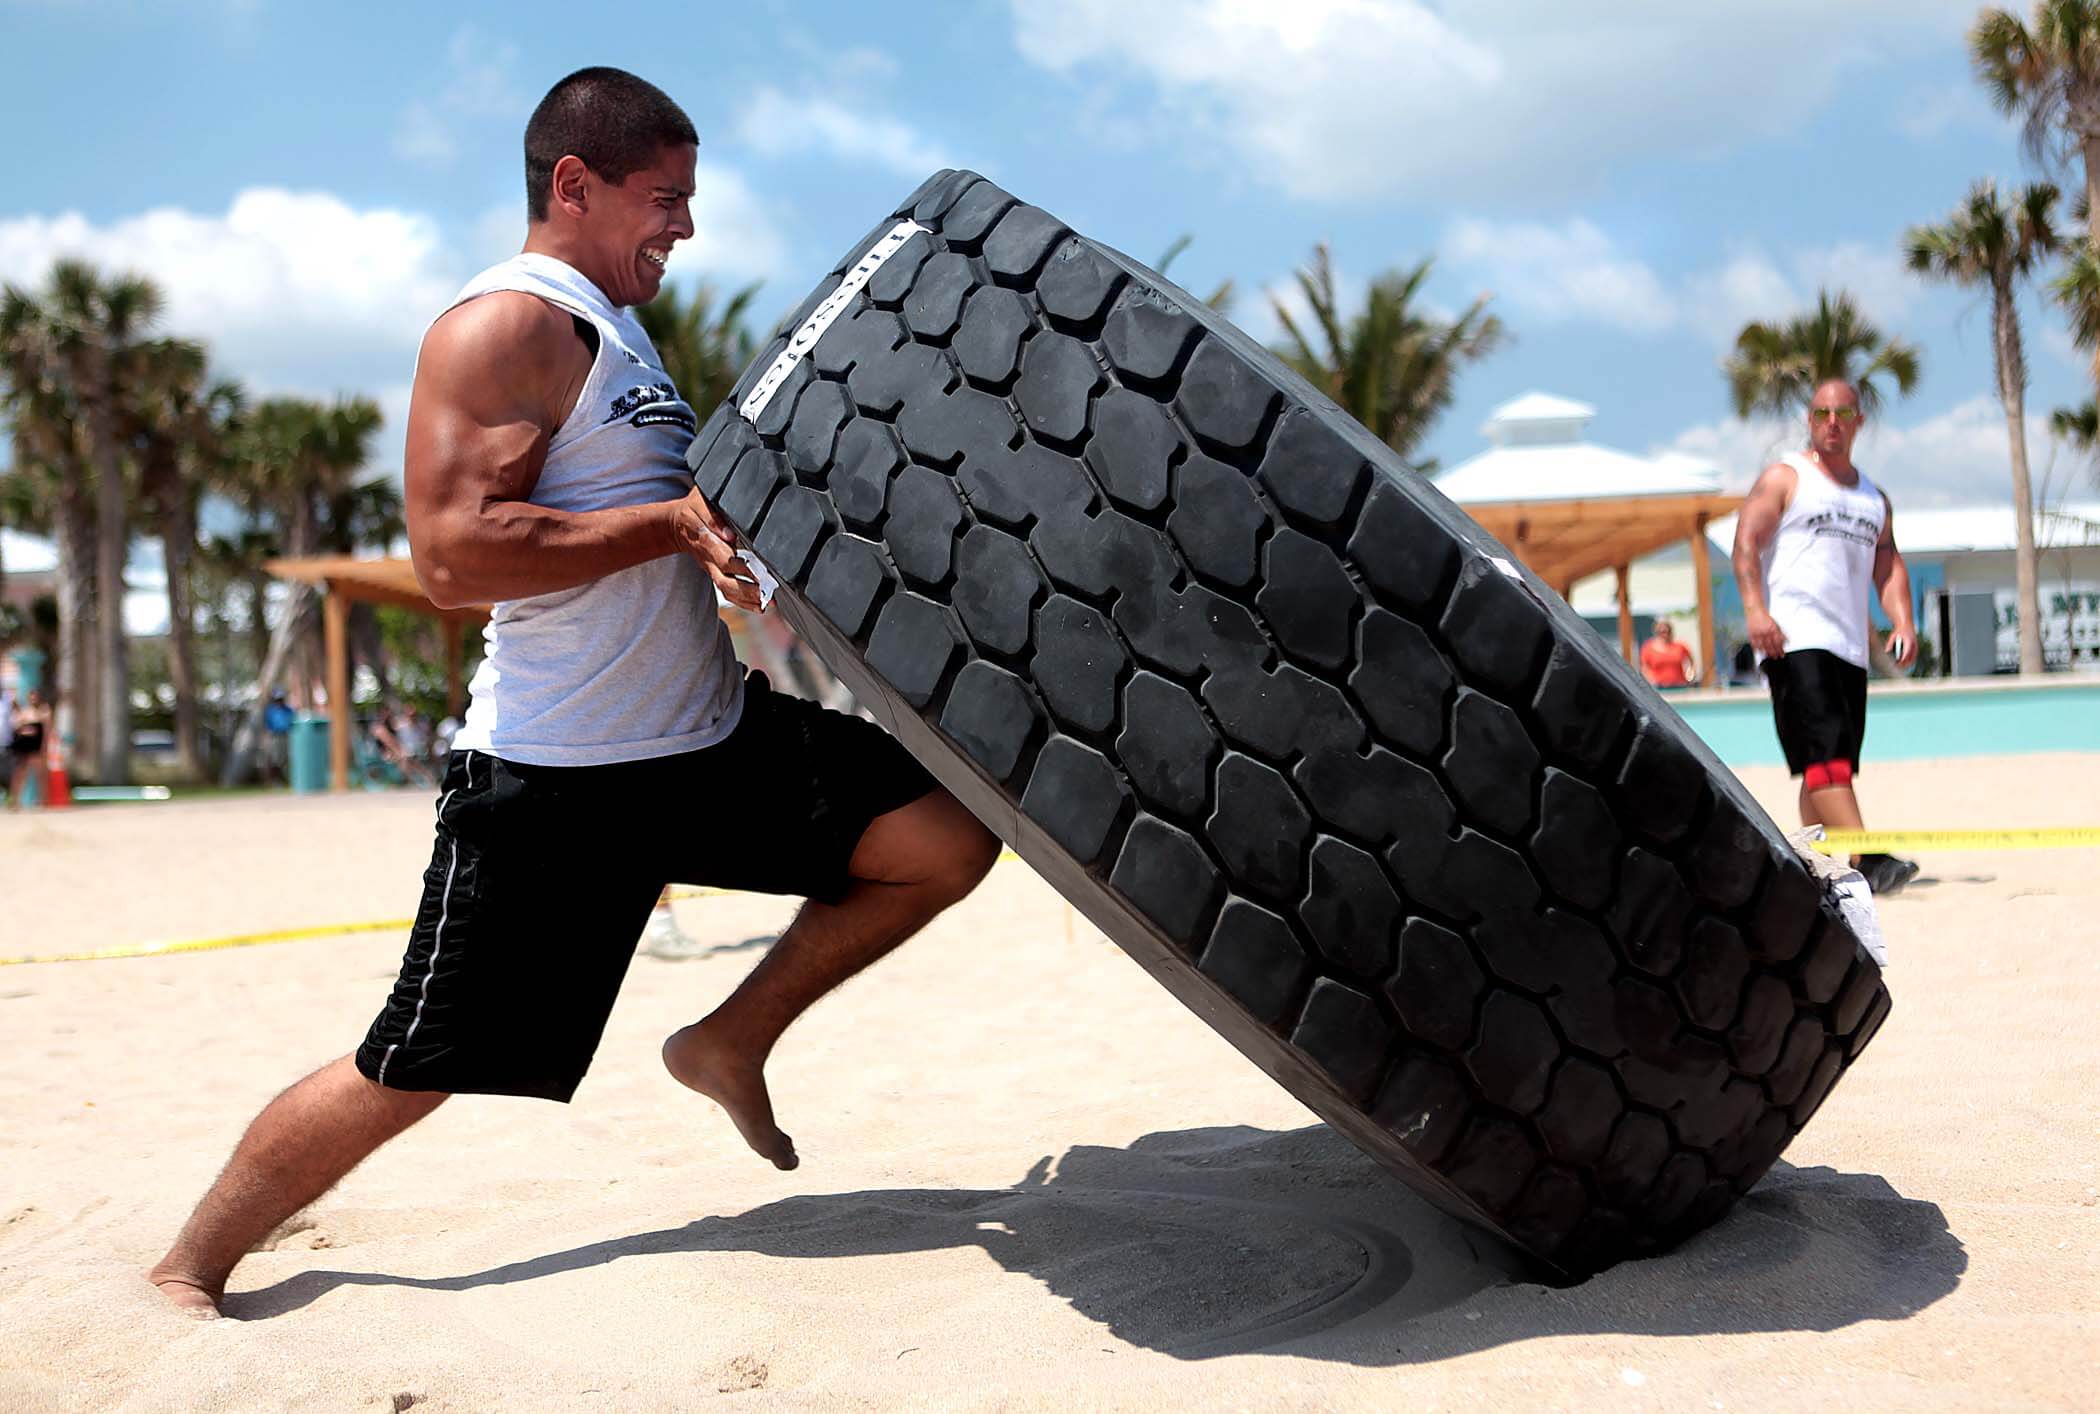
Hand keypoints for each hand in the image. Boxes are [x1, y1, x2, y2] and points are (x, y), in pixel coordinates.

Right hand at [668, 488, 763, 611]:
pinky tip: (760, 606)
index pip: (723, 556)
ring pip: (726, 590)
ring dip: (747, 599)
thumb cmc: (693, 509)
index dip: (741, 566)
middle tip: (769, 592)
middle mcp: (708, 559)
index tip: (759, 571)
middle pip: (726, 580)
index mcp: (705, 539)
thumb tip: (730, 535)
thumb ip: (714, 517)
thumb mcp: (700, 501)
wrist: (676, 524)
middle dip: (747, 589)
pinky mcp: (714, 574)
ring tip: (768, 603)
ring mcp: (710, 569)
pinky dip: (743, 602)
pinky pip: (727, 592)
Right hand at [1745, 607, 1785, 658]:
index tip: (1782, 654)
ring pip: (1762, 646)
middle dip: (1774, 653)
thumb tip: (1785, 640)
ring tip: (1768, 656)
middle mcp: (1765, 632)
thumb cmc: (1764, 617)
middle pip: (1771, 646)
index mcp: (1773, 629)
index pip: (1778, 642)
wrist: (1754, 610)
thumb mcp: (1776, 624)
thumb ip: (1781, 633)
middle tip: (1776, 657)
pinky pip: (1754, 644)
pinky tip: (1759, 651)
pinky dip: (1757, 649)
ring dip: (1766, 652)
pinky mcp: (1751, 634)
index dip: (1780, 650)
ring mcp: (1758, 634)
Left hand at [1885, 626, 1916, 669]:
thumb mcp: (1893, 635)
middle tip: (1897, 666)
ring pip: (1913, 658)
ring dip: (1907, 663)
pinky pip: (1913, 656)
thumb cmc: (1899, 631)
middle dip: (1905, 663)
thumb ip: (1890, 643)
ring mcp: (1916, 646)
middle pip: (1911, 657)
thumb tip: (1886, 651)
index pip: (1907, 652)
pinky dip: (1909, 660)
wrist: (1907, 625)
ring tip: (1899, 666)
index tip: (1898, 663)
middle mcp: (1914, 644)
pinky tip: (1903, 663)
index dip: (1903, 659)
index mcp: (1909, 641)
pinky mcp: (1916, 648)